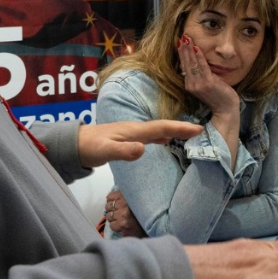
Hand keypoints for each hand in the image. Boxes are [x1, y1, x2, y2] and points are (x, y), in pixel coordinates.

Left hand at [77, 119, 202, 167]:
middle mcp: (137, 128)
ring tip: (190, 134)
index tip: (198, 129)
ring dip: (174, 131)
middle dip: (182, 128)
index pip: (162, 128)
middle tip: (201, 131)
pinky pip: (152, 135)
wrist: (75, 143)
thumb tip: (143, 149)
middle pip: (164, 127)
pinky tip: (166, 140)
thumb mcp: (106, 151)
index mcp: (135, 131)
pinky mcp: (129, 137)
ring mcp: (133, 132)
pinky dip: (164, 136)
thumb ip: (124, 151)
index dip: (180, 128)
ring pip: (159, 129)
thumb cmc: (90, 147)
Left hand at [103, 190, 144, 236]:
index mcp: (127, 195)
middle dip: (112, 210)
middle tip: (120, 213)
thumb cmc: (142, 212)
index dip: (113, 201)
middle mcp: (124, 204)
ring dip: (114, 219)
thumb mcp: (135, 199)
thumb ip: (125, 196)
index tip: (118, 205)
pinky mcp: (122, 225)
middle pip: (108, 206)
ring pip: (108, 216)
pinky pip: (112, 225)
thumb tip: (111, 197)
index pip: (110, 197)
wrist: (152, 225)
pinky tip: (123, 225)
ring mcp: (123, 215)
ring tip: (122, 219)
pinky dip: (116, 226)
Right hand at [177, 35, 239, 116]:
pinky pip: (203, 66)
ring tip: (187, 38)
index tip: (180, 42)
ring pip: (192, 63)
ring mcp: (199, 84)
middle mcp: (191, 84)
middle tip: (182, 36)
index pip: (184, 66)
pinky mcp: (208, 83)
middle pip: (186, 63)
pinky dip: (199, 56)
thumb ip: (200, 75)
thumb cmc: (218, 96)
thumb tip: (196, 63)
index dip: (182, 54)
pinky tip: (197, 47)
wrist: (226, 110)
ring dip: (189, 49)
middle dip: (184, 48)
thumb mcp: (206, 85)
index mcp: (190, 85)